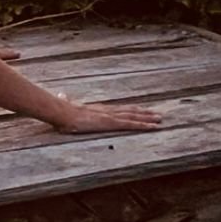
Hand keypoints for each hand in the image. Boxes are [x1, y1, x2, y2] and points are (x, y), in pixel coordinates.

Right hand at [47, 97, 162, 134]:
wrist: (60, 112)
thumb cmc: (61, 111)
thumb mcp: (65, 105)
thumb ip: (66, 100)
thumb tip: (61, 95)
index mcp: (97, 109)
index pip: (118, 109)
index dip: (130, 109)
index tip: (140, 109)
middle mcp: (107, 111)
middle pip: (129, 111)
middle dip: (143, 113)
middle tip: (157, 114)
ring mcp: (110, 116)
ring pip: (133, 117)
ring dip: (147, 118)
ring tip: (160, 120)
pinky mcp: (110, 123)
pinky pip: (131, 124)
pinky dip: (143, 125)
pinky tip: (153, 127)